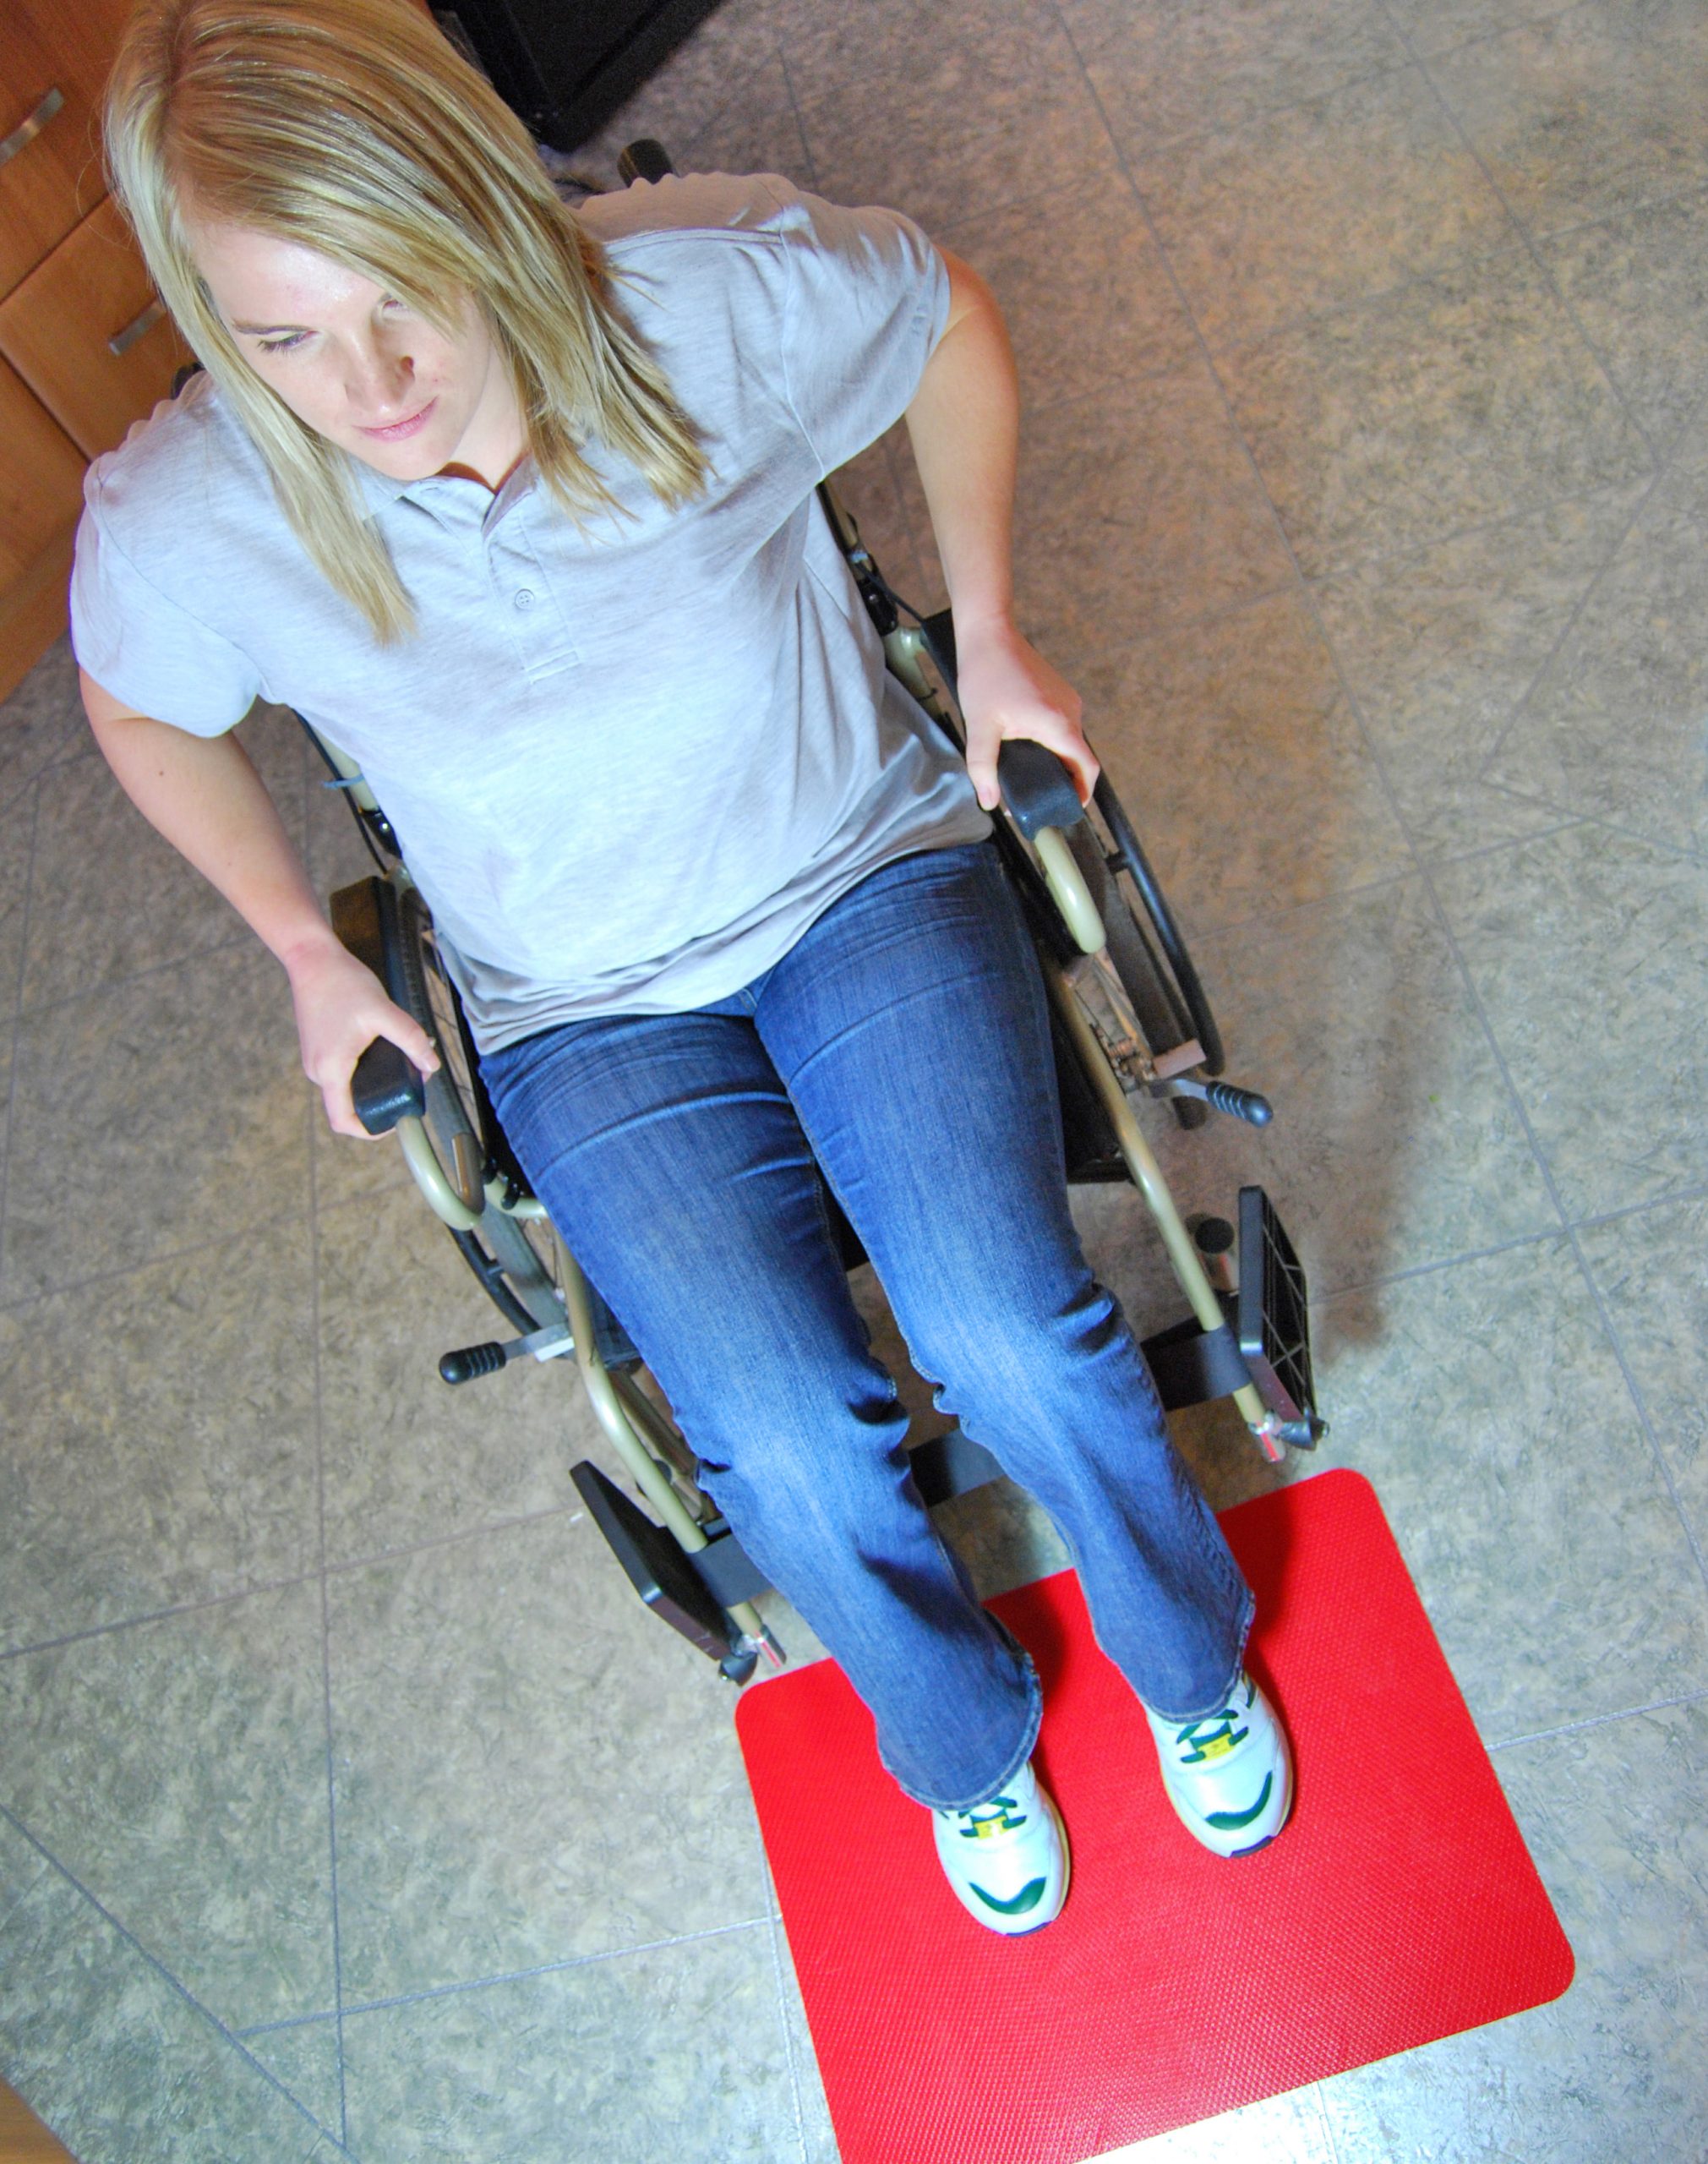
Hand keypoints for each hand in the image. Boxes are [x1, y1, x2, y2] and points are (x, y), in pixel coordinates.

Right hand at [284, 932, 439, 1138]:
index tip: (394, 1122)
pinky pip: (341, 1072)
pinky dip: (362, 1069)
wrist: (312, 959)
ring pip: (346, 1087)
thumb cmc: (343, 983)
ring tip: (400, 1062)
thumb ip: (410, 1039)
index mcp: (330, 1070)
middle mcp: (317, 1071)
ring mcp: (314, 1061)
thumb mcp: (384, 1011)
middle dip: (380, 1100)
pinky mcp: (317, 1049)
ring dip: (373, 1082)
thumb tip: (432, 1065)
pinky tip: (382, 1050)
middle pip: (348, 1105)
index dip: (369, 1131)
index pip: (344, 1121)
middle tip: (410, 1081)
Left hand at [954, 618, 1097, 812]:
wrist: (990, 633)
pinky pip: (1064, 725)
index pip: (1087, 768)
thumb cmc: (985, 675)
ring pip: (1071, 741)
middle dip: (1066, 781)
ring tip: (1034, 775)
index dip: (1083, 793)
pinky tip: (1031, 748)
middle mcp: (1071, 712)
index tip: (1071, 808)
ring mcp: (1068, 700)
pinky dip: (1054, 742)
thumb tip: (989, 802)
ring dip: (1058, 760)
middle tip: (1042, 798)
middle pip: (1080, 757)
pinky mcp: (1060, 692)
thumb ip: (983, 768)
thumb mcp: (979, 726)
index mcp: (1058, 724)